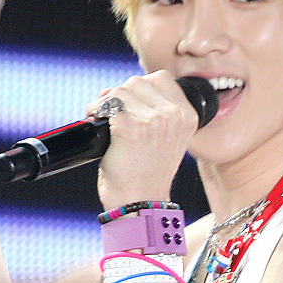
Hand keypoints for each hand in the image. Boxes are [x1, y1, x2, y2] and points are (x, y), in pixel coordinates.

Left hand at [87, 71, 200, 210]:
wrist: (139, 203)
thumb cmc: (147, 174)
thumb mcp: (168, 139)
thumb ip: (160, 112)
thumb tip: (125, 87)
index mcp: (188, 116)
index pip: (161, 78)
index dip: (141, 89)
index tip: (133, 107)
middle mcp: (174, 116)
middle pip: (137, 82)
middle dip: (122, 96)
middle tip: (114, 117)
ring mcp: (153, 120)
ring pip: (120, 90)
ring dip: (107, 103)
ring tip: (107, 123)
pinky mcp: (129, 127)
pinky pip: (106, 103)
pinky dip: (95, 111)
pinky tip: (97, 125)